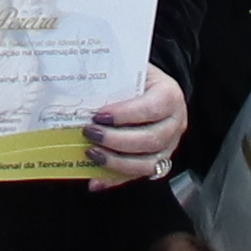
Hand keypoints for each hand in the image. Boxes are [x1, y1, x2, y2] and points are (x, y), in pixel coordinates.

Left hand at [83, 71, 185, 186]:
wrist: (151, 89)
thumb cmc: (137, 78)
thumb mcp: (129, 71)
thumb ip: (111, 81)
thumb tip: (76, 89)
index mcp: (170, 96)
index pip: (152, 108)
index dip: (125, 114)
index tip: (99, 115)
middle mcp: (175, 123)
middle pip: (150, 139)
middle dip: (116, 140)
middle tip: (90, 133)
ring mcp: (169, 146)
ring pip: (148, 163)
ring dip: (116, 162)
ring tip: (92, 154)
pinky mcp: (159, 162)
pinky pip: (138, 176)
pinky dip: (115, 179)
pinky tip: (96, 180)